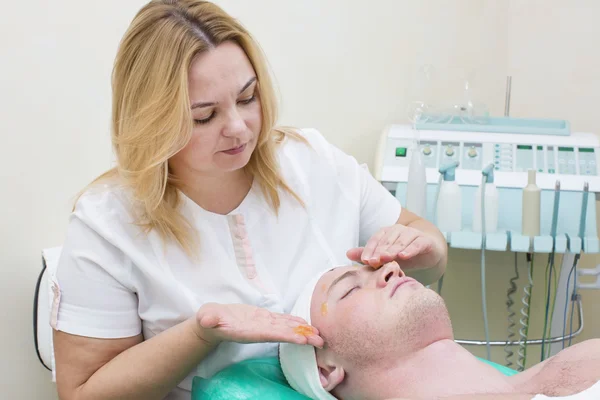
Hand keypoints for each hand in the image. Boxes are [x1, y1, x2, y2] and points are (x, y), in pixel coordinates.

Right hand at [195, 303, 323, 348]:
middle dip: (302, 337)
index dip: (287, 336)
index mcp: (249, 331)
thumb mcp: (207, 318)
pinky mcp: (263, 318)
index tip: (303, 340)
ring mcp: (263, 324)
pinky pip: (281, 320)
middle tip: (321, 341)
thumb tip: (206, 320)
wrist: (211, 323)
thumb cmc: (209, 320)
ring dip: (302, 330)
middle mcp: (259, 330)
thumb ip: (208, 319)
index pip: (271, 334)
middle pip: (284, 334)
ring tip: (318, 334)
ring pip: (286, 327)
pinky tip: (304, 322)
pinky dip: (293, 321)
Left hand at [347, 224, 436, 267]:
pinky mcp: (425, 241)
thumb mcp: (386, 256)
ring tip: (386, 258)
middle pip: (388, 240)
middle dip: (380, 251)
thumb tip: (347, 253)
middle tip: (373, 261)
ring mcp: (413, 234)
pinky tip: (404, 256)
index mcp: (387, 232)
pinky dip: (410, 249)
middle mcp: (399, 230)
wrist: (429, 252)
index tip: (365, 260)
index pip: (376, 239)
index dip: (370, 249)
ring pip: (401, 241)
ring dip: (393, 250)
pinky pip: (416, 244)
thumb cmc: (403, 253)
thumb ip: (369, 254)